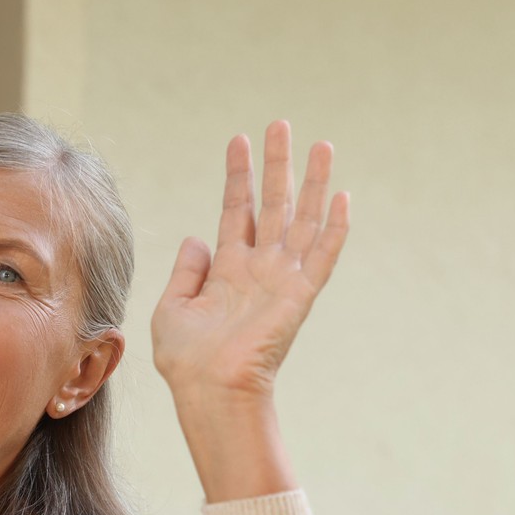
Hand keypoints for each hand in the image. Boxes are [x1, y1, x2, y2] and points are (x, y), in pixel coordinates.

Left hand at [150, 120, 349, 406]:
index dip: (238, 176)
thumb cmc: (187, 361)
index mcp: (228, 270)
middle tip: (281, 124)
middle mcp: (258, 270)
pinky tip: (342, 196)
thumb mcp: (172, 309)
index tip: (239, 139)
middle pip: (272, 205)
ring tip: (321, 144)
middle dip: (277, 165)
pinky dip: (334, 228)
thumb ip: (185, 272)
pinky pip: (322, 256)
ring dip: (312, 183)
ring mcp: (281, 281)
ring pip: (302, 220)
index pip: (236, 211)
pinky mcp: (299, 296)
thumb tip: (196, 238)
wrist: (209, 389)